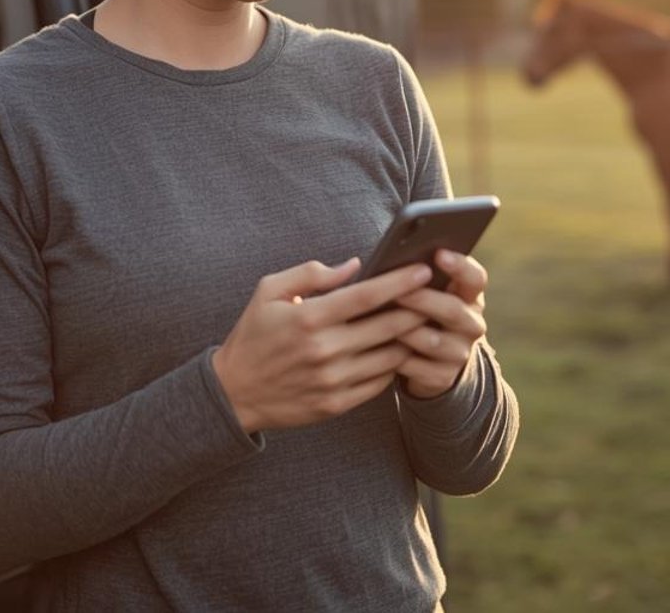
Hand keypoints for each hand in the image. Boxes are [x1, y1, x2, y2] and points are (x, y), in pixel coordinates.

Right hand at [212, 258, 434, 432]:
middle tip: (435, 295)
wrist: (233, 393)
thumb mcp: (269, 291)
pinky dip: (394, 365)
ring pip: (391, 356)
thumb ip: (311, 274)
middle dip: (418, 308)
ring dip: (411, 338)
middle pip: (389, 326)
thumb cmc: (253, 335)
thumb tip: (354, 265)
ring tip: (424, 322)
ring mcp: (333, 380)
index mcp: (309, 318)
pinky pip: (380, 382)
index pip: (367, 296)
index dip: (400, 282)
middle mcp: (325, 350)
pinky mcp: (337, 404)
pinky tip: (398, 351)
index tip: (423, 269)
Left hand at [392, 249, 488, 398]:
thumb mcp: (429, 293)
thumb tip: (392, 259)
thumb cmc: (421, 313)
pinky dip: (395, 357)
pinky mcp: (443, 377)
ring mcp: (460, 352)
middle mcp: (472, 324)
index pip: (475, 278)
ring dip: (404, 330)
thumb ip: (419, 277)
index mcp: (470, 297)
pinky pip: (416, 366)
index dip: (460, 266)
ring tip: (379, 321)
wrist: (432, 362)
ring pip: (432, 340)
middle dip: (422, 299)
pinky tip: (377, 348)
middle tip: (397, 292)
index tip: (438, 253)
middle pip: (453, 310)